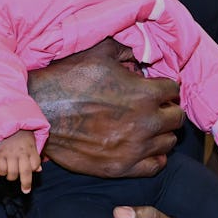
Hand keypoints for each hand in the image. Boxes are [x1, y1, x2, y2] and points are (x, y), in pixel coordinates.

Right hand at [0, 130, 40, 193]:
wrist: (5, 122)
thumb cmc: (21, 134)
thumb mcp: (31, 142)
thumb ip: (35, 155)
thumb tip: (39, 170)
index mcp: (30, 148)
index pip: (35, 165)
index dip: (34, 168)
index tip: (31, 169)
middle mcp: (21, 152)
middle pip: (25, 173)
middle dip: (26, 184)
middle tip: (26, 190)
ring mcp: (9, 153)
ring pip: (12, 174)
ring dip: (12, 177)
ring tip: (12, 173)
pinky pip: (1, 170)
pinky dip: (2, 172)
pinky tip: (3, 169)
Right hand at [28, 38, 181, 177]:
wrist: (40, 111)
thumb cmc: (68, 78)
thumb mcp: (100, 52)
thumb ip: (128, 49)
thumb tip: (144, 53)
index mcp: (144, 93)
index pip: (174, 89)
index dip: (164, 85)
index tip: (155, 86)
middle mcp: (145, 123)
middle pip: (177, 117)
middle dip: (168, 108)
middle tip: (154, 105)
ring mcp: (134, 148)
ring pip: (169, 142)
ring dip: (162, 132)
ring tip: (147, 125)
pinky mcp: (121, 168)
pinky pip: (156, 165)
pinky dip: (154, 155)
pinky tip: (143, 145)